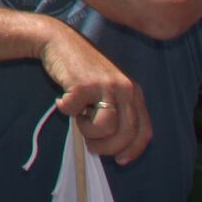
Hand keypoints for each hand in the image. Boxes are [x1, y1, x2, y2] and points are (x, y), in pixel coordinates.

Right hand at [39, 22, 151, 164]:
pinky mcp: (84, 84)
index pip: (143, 130)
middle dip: (106, 147)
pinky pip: (75, 113)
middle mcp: (125, 88)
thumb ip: (115, 110)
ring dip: (87, 131)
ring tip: (78, 117)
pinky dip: (65, 110)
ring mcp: (105, 85)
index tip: (120, 161)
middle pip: (125, 134)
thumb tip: (114, 146)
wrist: (58, 41)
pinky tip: (63, 98)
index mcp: (134, 92)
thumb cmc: (81, 70)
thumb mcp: (106, 89)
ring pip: (105, 128)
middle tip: (91, 146)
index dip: (133, 150)